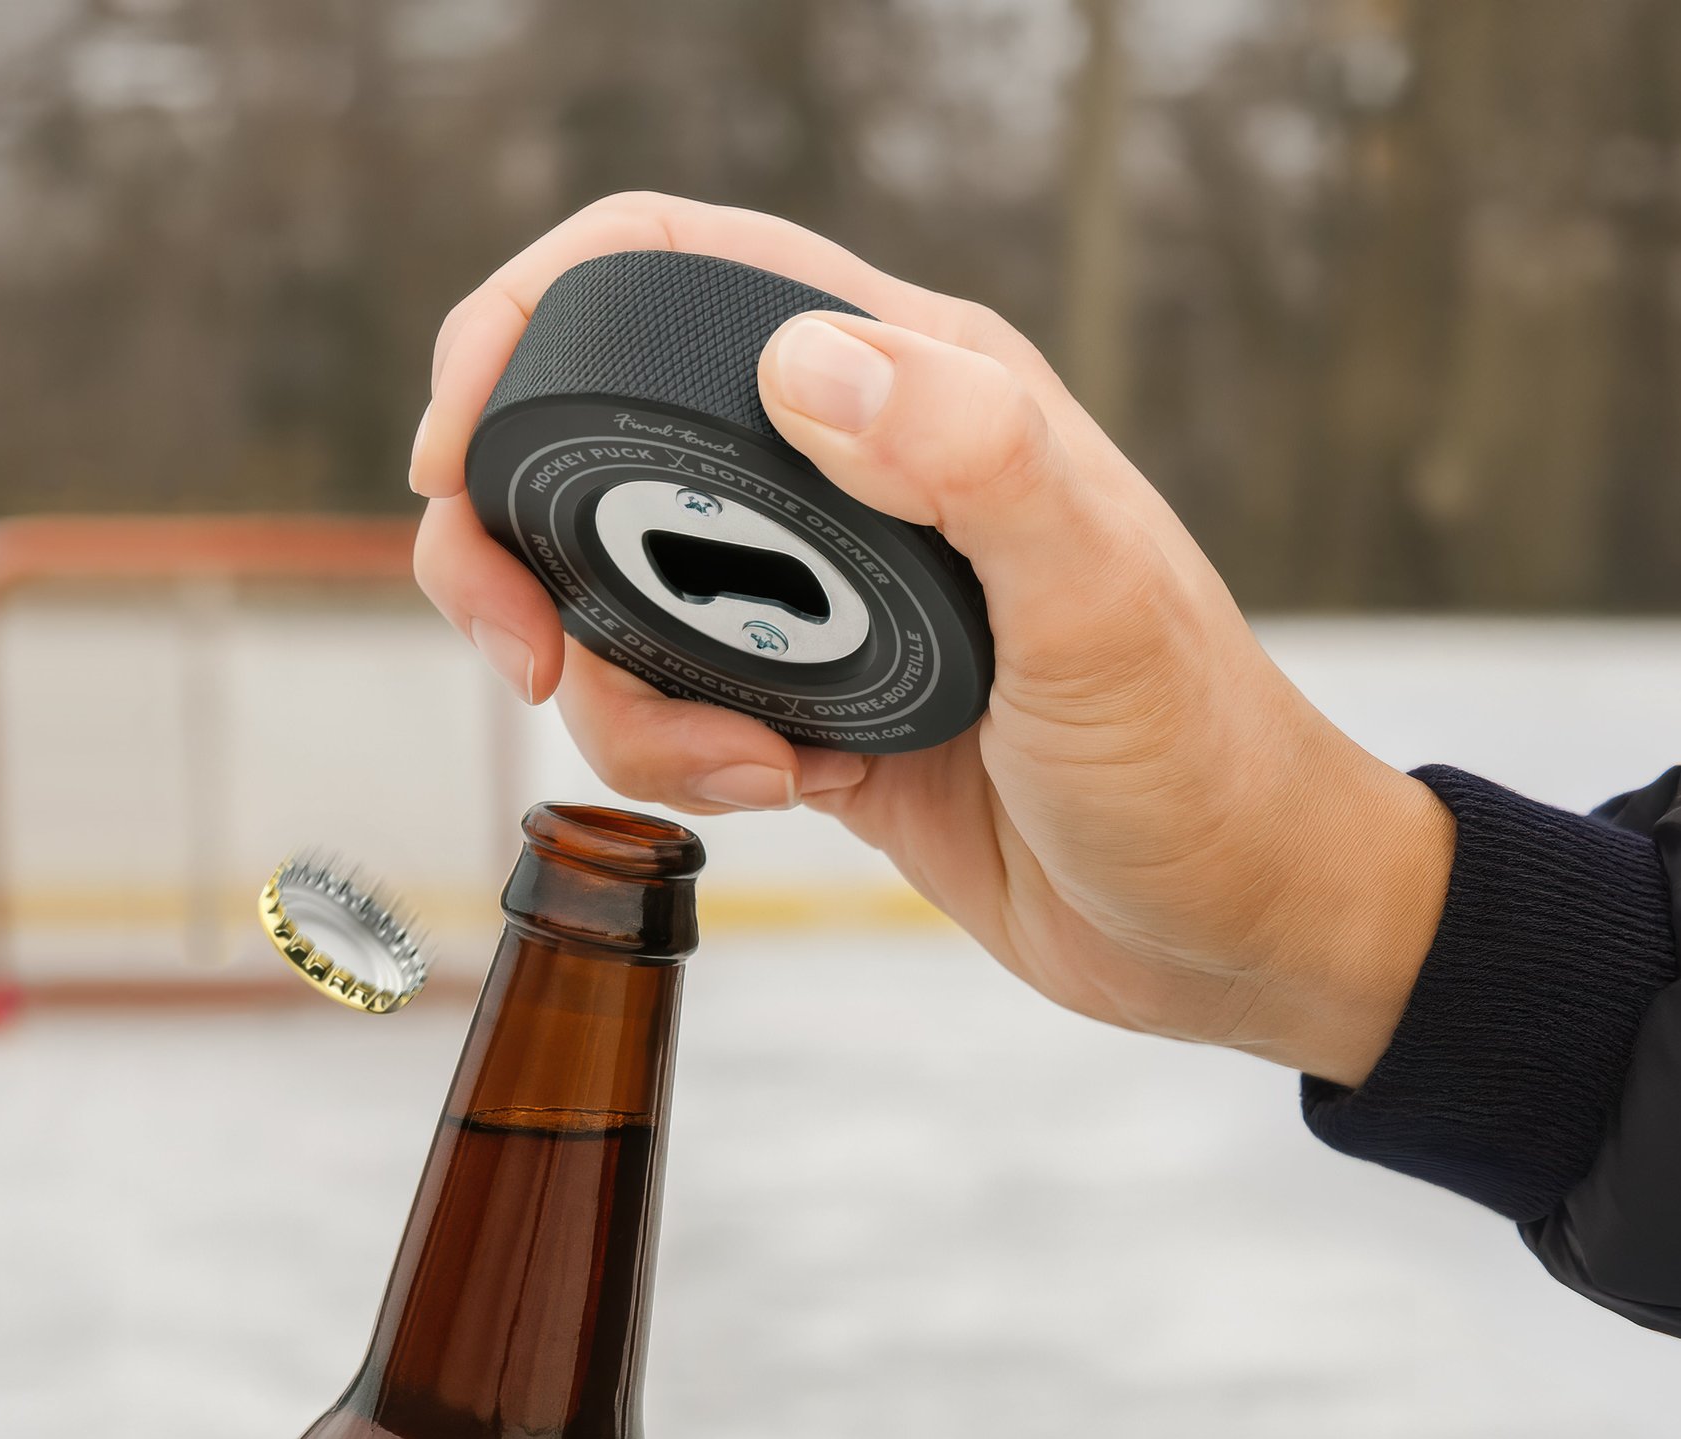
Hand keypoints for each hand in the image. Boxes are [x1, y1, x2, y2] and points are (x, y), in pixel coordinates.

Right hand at [411, 193, 1452, 1086]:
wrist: (1224, 923)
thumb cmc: (1197, 761)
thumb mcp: (1098, 604)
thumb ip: (972, 457)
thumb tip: (794, 361)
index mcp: (917, 385)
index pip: (677, 274)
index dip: (530, 324)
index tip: (455, 454)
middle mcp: (849, 473)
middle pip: (597, 443)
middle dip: (518, 546)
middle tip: (525, 653)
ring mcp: (816, 598)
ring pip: (612, 598)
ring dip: (616, 693)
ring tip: (752, 769)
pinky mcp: (805, 706)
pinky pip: (665, 706)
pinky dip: (673, 759)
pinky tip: (782, 794)